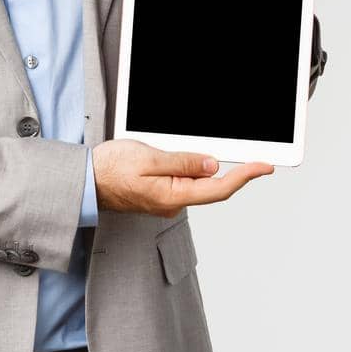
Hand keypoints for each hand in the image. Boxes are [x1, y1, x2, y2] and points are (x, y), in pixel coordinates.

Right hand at [91, 138, 273, 216]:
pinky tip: (180, 154)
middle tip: (246, 153)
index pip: (219, 188)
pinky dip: (189, 168)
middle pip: (212, 186)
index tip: (263, 167)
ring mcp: (167, 200)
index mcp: (173, 196)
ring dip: (203, 166)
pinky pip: (183, 181)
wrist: (86, 180)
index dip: (245, 177)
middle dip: (230, 170)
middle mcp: (173, 203)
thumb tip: (212, 166)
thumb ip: (182, 162)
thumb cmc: (111, 169)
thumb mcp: (149, 158)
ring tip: (188, 148)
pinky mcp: (161, 194)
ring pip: (196, 182)